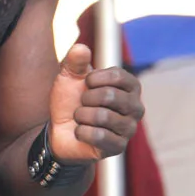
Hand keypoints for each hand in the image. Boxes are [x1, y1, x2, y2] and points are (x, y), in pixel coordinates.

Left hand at [48, 43, 143, 163]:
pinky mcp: (119, 147)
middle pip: (110, 96)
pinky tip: (80, 132)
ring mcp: (129, 128)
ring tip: (81, 118)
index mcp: (129, 86)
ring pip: (102, 117)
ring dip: (81, 116)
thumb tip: (80, 48)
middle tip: (82, 104)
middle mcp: (136, 107)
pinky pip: (97, 136)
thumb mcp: (69, 76)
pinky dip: (80, 132)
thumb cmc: (70, 100)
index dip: (94, 78)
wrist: (59, 130)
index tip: (86, 83)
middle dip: (86, 98)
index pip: (118, 75)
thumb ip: (75, 61)